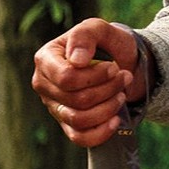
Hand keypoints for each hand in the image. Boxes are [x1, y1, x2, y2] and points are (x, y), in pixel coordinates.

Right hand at [31, 17, 147, 147]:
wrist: (123, 63)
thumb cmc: (109, 45)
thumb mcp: (101, 30)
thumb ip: (86, 35)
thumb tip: (76, 60)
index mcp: (46, 59)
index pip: (66, 78)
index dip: (96, 76)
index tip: (114, 67)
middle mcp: (44, 84)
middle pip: (76, 99)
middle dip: (109, 89)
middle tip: (124, 77)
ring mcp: (54, 106)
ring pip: (79, 119)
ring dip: (109, 108)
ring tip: (121, 94)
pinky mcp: (67, 124)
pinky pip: (79, 138)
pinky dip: (101, 132)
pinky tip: (116, 120)